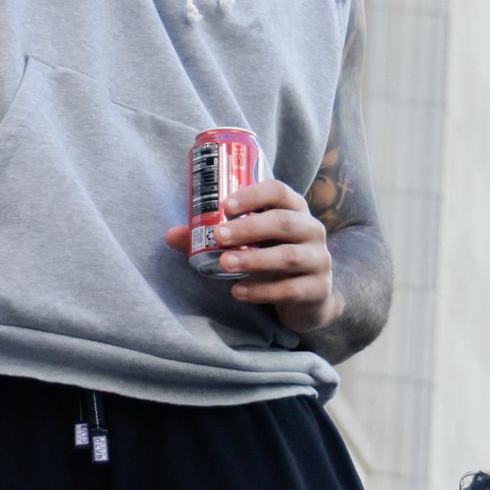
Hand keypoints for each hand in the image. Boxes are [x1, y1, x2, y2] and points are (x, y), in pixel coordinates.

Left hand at [167, 174, 331, 331]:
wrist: (309, 298)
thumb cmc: (273, 259)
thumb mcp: (250, 244)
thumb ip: (214, 237)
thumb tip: (170, 235)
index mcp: (295, 209)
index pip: (279, 191)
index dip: (253, 195)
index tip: (226, 205)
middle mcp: (312, 230)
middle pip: (284, 222)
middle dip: (249, 228)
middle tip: (218, 236)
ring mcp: (319, 260)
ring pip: (288, 256)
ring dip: (254, 259)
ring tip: (225, 264)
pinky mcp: (317, 290)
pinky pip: (290, 289)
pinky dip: (262, 290)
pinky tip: (238, 292)